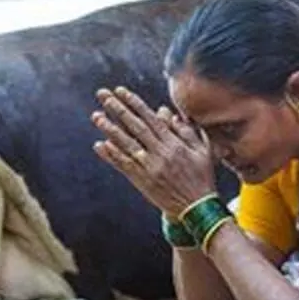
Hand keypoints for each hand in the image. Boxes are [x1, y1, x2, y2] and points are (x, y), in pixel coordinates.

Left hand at [91, 87, 215, 218]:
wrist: (196, 209)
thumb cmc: (202, 178)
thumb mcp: (202, 151)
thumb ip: (187, 131)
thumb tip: (169, 114)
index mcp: (174, 143)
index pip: (150, 118)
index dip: (134, 103)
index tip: (121, 91)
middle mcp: (160, 153)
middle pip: (135, 126)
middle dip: (118, 109)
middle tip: (103, 95)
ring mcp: (149, 167)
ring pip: (126, 144)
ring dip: (109, 129)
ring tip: (96, 116)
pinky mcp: (142, 181)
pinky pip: (124, 165)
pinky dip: (112, 155)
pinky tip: (100, 145)